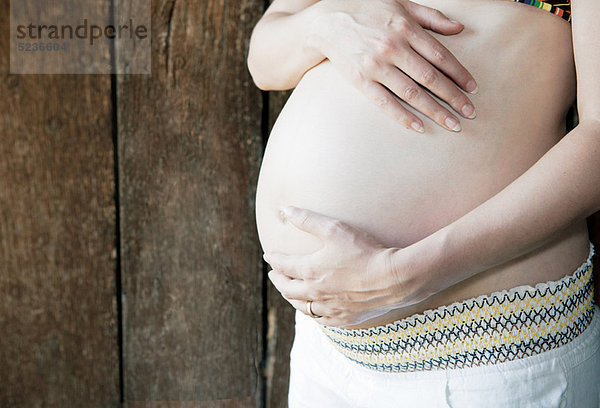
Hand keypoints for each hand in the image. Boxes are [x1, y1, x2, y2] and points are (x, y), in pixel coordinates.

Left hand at [263, 206, 425, 326]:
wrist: (393, 279)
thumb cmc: (364, 251)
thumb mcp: (334, 229)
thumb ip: (307, 219)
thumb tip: (285, 210)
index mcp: (310, 271)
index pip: (284, 265)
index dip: (274, 259)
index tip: (269, 256)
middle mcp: (315, 292)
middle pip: (288, 289)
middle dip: (278, 280)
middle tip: (274, 275)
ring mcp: (329, 307)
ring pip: (302, 307)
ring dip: (292, 298)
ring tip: (289, 292)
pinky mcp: (344, 318)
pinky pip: (321, 319)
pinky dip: (312, 313)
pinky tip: (314, 310)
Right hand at [309, 0, 476, 131]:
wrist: (326, 21)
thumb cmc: (367, 10)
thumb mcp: (400, 4)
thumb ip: (431, 16)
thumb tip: (459, 29)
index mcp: (406, 28)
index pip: (440, 55)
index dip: (459, 74)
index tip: (473, 89)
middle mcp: (393, 47)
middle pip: (430, 77)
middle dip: (453, 97)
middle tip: (470, 113)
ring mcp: (376, 66)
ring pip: (412, 93)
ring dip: (435, 110)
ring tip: (452, 125)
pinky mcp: (361, 80)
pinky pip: (385, 102)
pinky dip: (403, 116)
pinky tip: (419, 127)